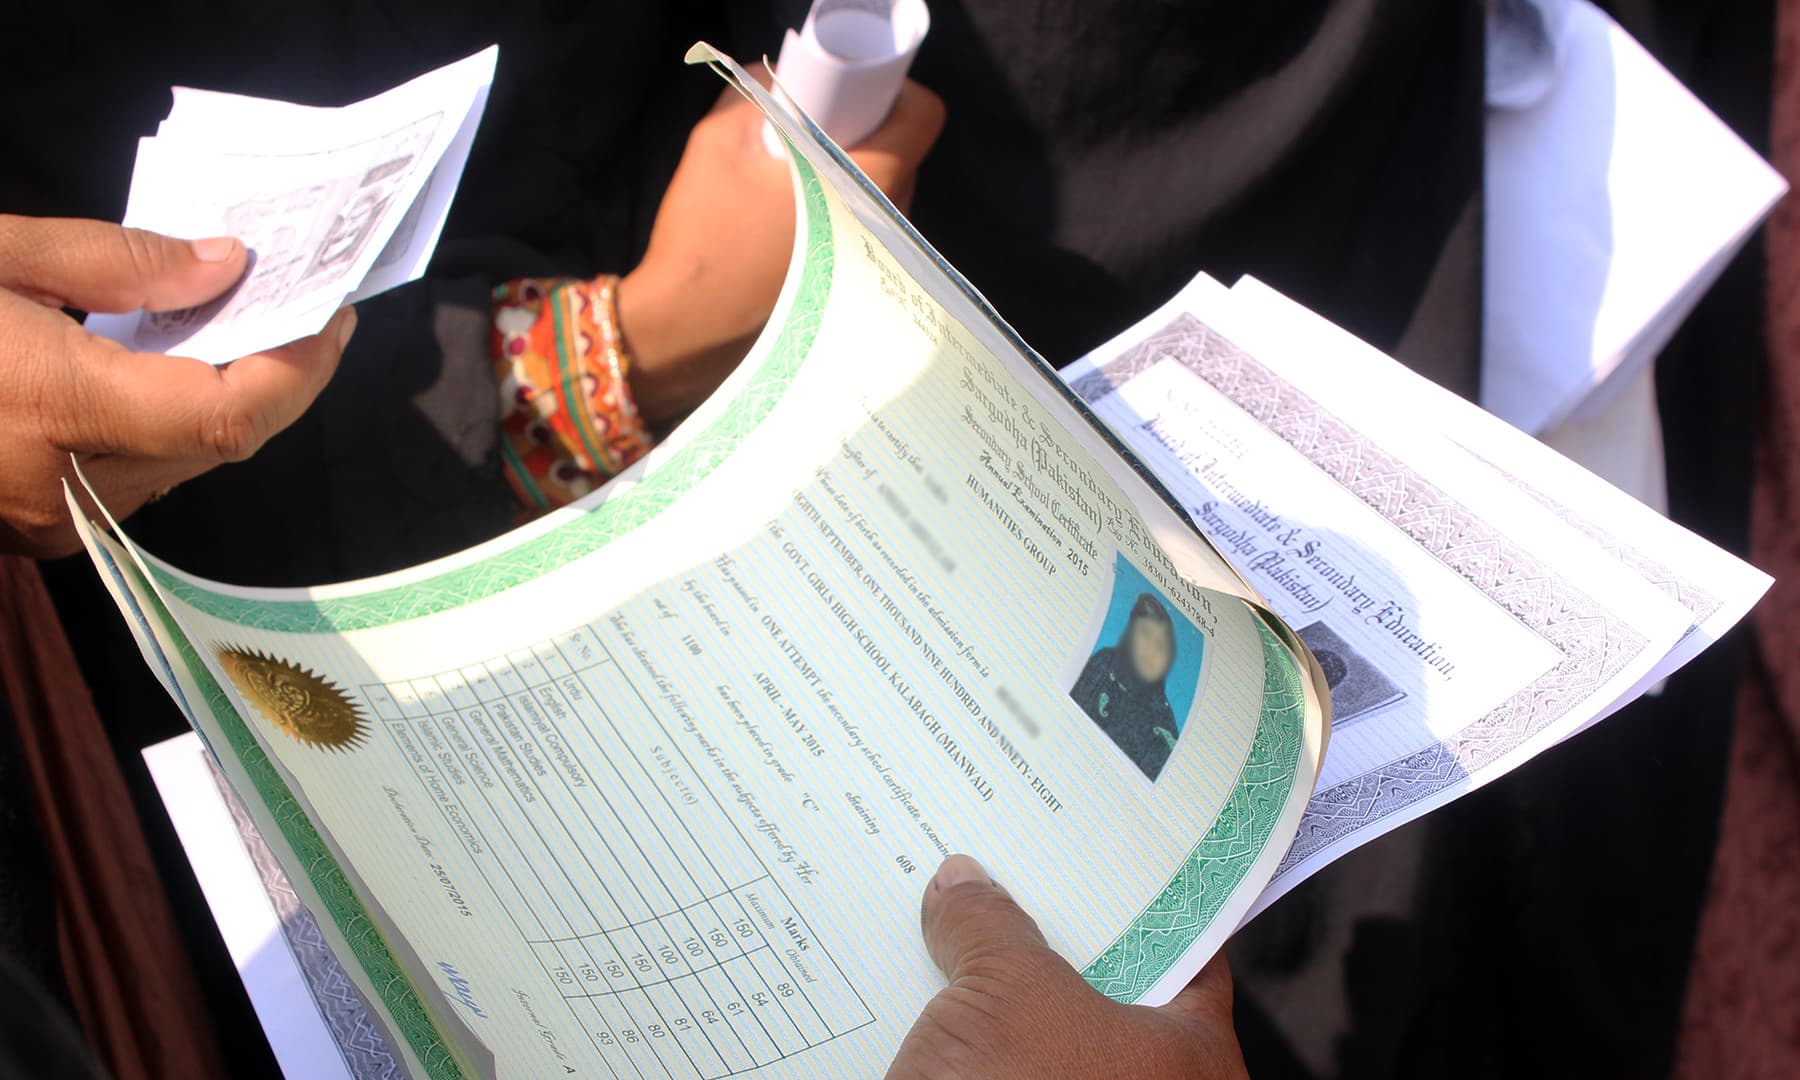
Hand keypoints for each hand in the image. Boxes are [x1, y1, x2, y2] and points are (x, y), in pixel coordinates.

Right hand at [0, 215, 354, 557]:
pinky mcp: (42, 528)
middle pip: (218, 442)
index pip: (224, 413)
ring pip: (184, 463)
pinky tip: (168, 370)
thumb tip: (225, 266)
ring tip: (244, 328)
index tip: (333, 318)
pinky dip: (167, 424)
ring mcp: (53, 522)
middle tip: (304, 309)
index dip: (296, 370)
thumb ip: (116, 263)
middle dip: (274, 376)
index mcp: (46, 406)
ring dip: (224, 401)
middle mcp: (62, 490)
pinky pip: (137, 475)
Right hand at [618, 76, 945, 423]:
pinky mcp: (863, 295)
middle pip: (905, 156)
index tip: (854, 94)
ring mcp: (881, 268)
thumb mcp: (719, 140)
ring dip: (855, 180)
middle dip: (867, 135)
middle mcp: (892, 229)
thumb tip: (786, 79)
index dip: (893, 92)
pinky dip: (846, 219)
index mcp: (870, 184)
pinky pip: (870, 237)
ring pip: (887, 199)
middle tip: (818, 132)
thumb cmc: (706, 235)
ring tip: (801, 184)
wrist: (688, 329)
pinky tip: (798, 226)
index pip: (922, 116)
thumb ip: (761, 92)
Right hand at [887, 855, 1249, 1079]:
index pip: (1184, 947)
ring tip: (947, 932)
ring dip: (998, 997)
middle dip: (1047, 942)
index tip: (1097, 850)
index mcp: (1190, 1053)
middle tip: (1000, 882)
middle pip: (1106, 990)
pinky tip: (925, 1011)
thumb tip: (965, 887)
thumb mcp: (1008, 993)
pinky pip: (1003, 1073)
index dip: (1137, 894)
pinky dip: (972, 1048)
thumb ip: (991, 928)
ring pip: (1048, 1039)